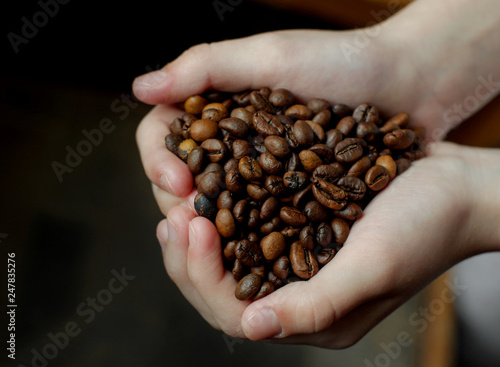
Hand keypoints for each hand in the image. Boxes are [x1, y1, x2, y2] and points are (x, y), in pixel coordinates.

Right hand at [134, 26, 459, 214]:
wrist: (407, 85)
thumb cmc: (342, 62)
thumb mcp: (272, 56)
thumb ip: (206, 68)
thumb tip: (139, 88)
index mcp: (215, 111)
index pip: (162, 138)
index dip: (158, 161)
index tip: (178, 181)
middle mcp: (229, 146)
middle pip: (181, 181)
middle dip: (178, 203)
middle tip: (191, 223)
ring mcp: (257, 176)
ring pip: (214, 210)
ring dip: (206, 230)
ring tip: (211, 243)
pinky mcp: (286, 200)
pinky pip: (254, 225)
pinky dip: (244, 240)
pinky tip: (243, 255)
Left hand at [156, 141, 499, 347]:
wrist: (458, 188)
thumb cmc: (426, 227)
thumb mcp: (374, 267)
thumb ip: (316, 305)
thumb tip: (253, 327)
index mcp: (315, 317)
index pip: (235, 315)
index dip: (202, 275)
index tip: (188, 225)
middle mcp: (300, 294)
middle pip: (223, 291)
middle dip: (189, 256)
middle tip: (172, 214)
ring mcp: (299, 262)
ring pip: (229, 260)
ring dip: (199, 233)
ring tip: (178, 204)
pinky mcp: (302, 230)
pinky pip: (249, 230)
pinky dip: (224, 213)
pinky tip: (209, 191)